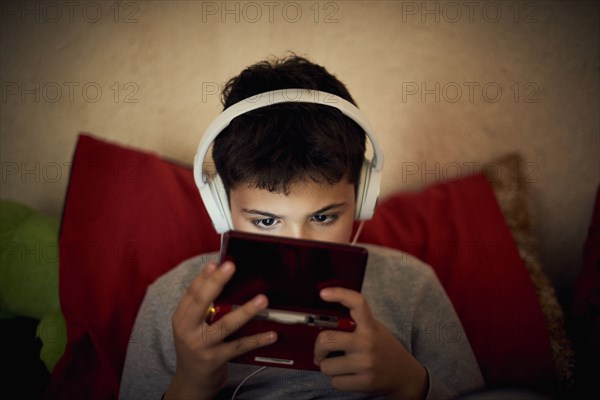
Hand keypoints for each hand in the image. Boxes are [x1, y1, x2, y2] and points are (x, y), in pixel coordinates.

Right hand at [165, 261, 277, 399]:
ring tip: (262, 299)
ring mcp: (201, 345)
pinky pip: (239, 347)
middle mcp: (188, 330)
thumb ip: (203, 304)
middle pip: (202, 302)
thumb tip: (220, 275)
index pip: (192, 292)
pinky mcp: (215, 359)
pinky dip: (257, 340)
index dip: (204, 276)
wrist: (192, 380)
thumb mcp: (192, 324)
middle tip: (231, 267)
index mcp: (181, 317)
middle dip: (216, 283)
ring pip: (225, 325)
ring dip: (245, 311)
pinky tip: (272, 334)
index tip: (216, 262)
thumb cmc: (196, 344)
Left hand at [313, 288, 427, 399]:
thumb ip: (354, 324)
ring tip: (341, 365)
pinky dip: (338, 380)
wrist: (405, 376)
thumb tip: (323, 323)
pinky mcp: (364, 382)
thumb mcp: (374, 329)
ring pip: (326, 366)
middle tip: (322, 351)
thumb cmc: (384, 349)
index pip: (356, 303)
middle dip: (318, 347)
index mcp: (370, 326)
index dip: (339, 294)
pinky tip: (348, 376)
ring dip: (329, 367)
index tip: (323, 293)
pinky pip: (335, 382)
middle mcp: (367, 342)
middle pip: (326, 339)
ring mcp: (365, 363)